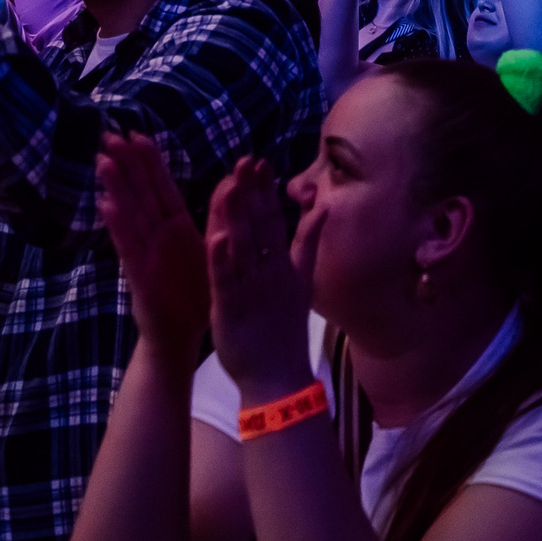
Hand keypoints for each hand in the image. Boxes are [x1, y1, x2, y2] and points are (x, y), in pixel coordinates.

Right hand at [97, 133, 211, 362]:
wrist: (181, 339)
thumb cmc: (194, 295)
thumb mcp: (211, 251)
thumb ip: (216, 218)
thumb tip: (230, 182)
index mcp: (175, 230)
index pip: (161, 188)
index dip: (149, 162)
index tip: (137, 133)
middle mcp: (156, 238)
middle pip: (139, 195)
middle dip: (126, 165)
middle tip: (108, 135)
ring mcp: (145, 256)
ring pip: (129, 216)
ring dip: (116, 188)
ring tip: (103, 161)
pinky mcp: (140, 279)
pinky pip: (128, 249)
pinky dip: (117, 227)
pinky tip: (106, 205)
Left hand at [204, 157, 318, 399]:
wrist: (279, 379)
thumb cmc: (285, 330)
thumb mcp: (301, 281)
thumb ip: (308, 242)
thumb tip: (324, 206)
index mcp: (281, 266)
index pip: (273, 221)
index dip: (265, 191)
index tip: (259, 161)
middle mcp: (268, 274)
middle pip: (259, 228)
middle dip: (252, 194)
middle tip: (245, 161)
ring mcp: (250, 292)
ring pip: (242, 249)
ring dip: (237, 218)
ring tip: (231, 186)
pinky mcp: (230, 311)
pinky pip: (225, 283)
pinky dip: (222, 261)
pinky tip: (217, 237)